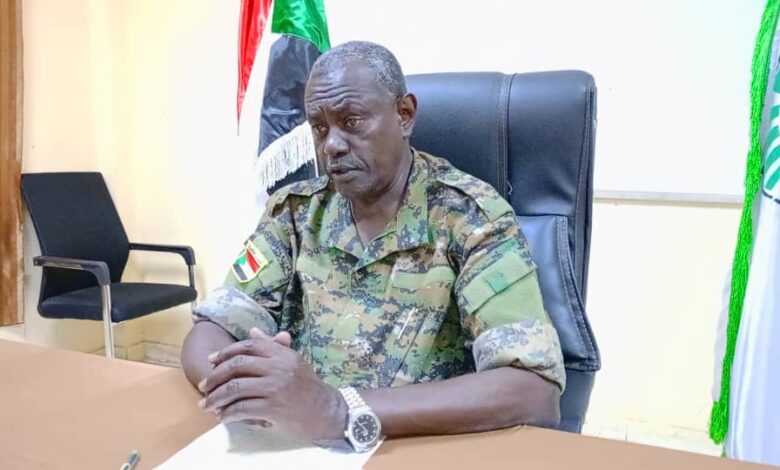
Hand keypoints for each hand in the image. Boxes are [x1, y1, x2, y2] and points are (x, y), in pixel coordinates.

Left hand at [198, 327, 346, 439]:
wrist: (325, 410)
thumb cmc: (307, 385)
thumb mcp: (292, 361)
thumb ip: (272, 346)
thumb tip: (252, 332)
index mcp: (281, 353)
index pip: (248, 346)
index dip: (226, 352)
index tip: (211, 360)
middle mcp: (278, 367)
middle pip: (237, 365)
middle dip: (215, 376)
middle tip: (203, 386)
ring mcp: (275, 387)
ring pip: (236, 387)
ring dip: (216, 397)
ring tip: (206, 404)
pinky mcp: (273, 408)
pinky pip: (243, 408)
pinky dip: (228, 413)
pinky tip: (223, 416)